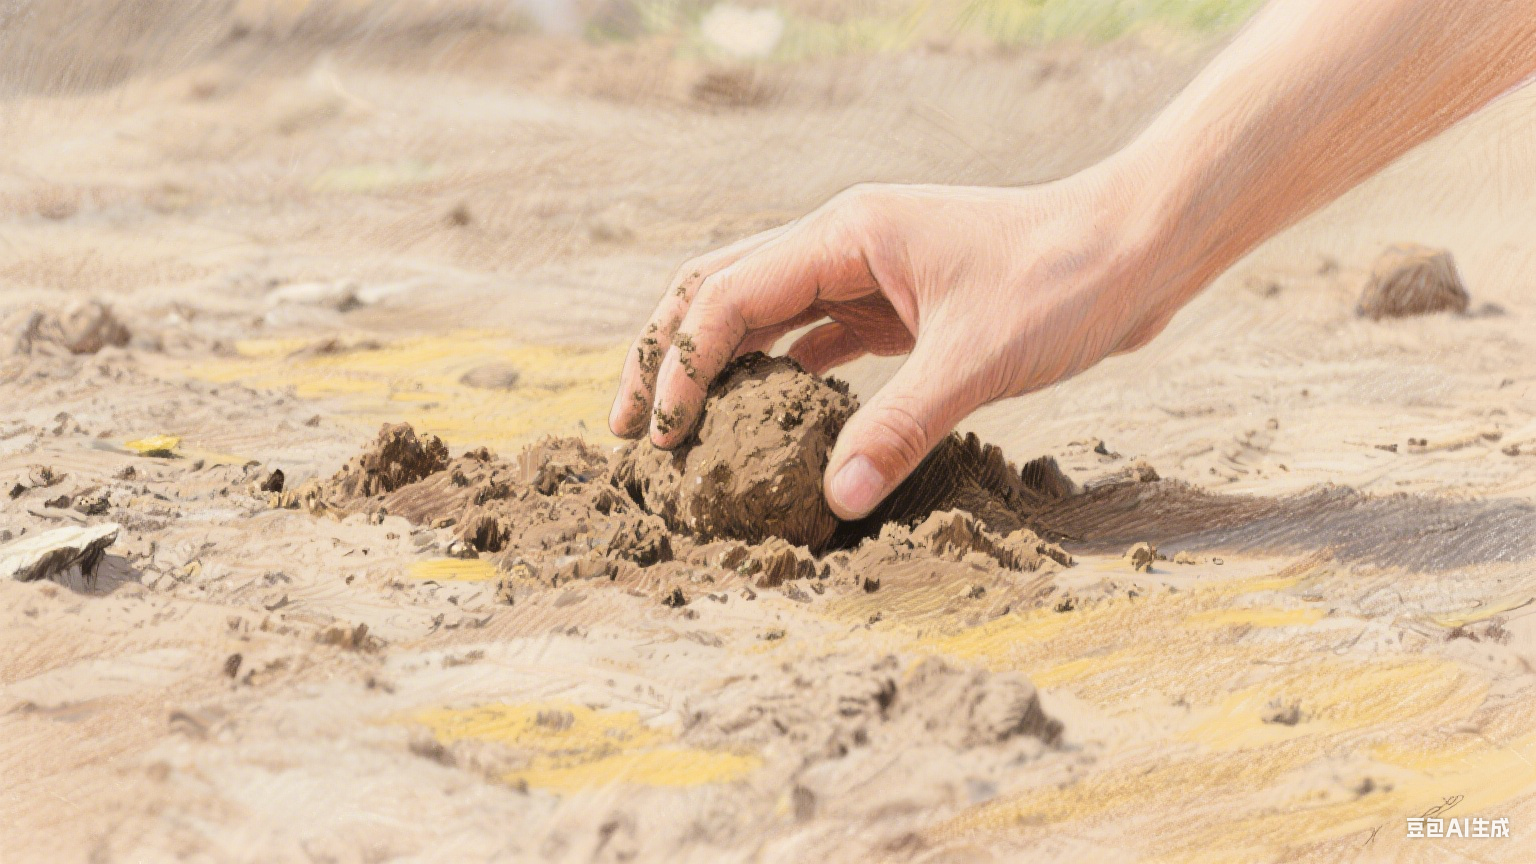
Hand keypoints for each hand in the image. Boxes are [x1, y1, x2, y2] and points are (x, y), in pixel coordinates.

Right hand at [609, 172, 1191, 519]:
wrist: (1137, 248)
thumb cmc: (1065, 281)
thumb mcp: (976, 360)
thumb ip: (899, 429)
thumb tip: (834, 502)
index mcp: (846, 234)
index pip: (727, 296)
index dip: (681, 366)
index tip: (659, 436)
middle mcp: (844, 243)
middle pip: (720, 292)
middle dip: (668, 357)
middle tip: (630, 430)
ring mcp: (869, 272)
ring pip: (764, 317)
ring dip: (718, 369)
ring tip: (680, 431)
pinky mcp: (897, 305)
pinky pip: (817, 341)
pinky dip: (782, 381)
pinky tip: (768, 428)